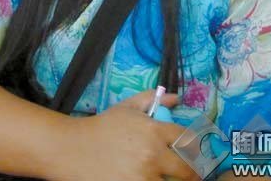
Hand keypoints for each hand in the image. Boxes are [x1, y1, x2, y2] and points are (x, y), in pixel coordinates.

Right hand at [59, 90, 199, 180]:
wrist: (73, 149)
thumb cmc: (102, 127)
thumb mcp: (127, 107)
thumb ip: (152, 99)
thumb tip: (176, 98)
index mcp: (154, 130)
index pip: (188, 140)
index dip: (196, 149)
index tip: (196, 155)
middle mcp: (153, 154)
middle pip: (187, 170)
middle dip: (192, 173)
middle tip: (192, 175)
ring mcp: (143, 177)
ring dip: (171, 180)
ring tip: (168, 177)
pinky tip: (150, 180)